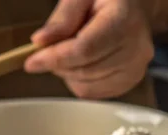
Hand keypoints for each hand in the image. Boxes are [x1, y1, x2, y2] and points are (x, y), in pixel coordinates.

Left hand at [25, 0, 153, 99]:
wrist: (131, 8)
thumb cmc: (105, 0)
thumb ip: (62, 17)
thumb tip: (40, 41)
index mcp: (125, 19)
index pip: (85, 49)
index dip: (55, 58)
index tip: (31, 62)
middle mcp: (136, 47)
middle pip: (83, 69)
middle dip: (58, 64)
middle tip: (48, 51)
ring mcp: (135, 68)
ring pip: (84, 85)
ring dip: (66, 73)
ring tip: (69, 52)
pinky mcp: (128, 82)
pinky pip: (91, 93)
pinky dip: (77, 82)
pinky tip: (79, 63)